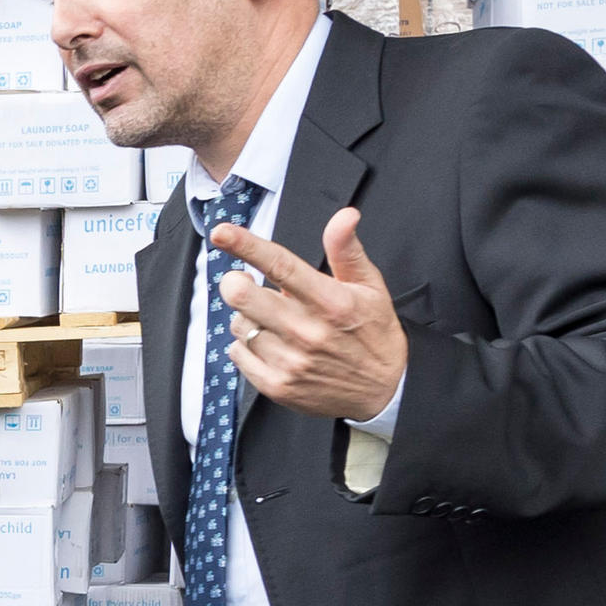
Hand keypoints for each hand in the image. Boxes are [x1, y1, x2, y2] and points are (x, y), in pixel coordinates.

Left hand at [211, 206, 407, 424]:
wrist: (384, 390)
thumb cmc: (374, 333)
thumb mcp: (370, 287)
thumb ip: (348, 250)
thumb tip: (345, 215)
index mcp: (331, 301)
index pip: (281, 265)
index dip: (246, 246)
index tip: (221, 232)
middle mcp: (307, 331)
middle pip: (243, 296)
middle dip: (235, 282)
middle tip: (243, 282)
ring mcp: (290, 361)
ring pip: (238, 324)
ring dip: (247, 316)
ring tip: (272, 320)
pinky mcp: (277, 386)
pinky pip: (237, 354)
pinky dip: (245, 345)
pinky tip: (270, 343)